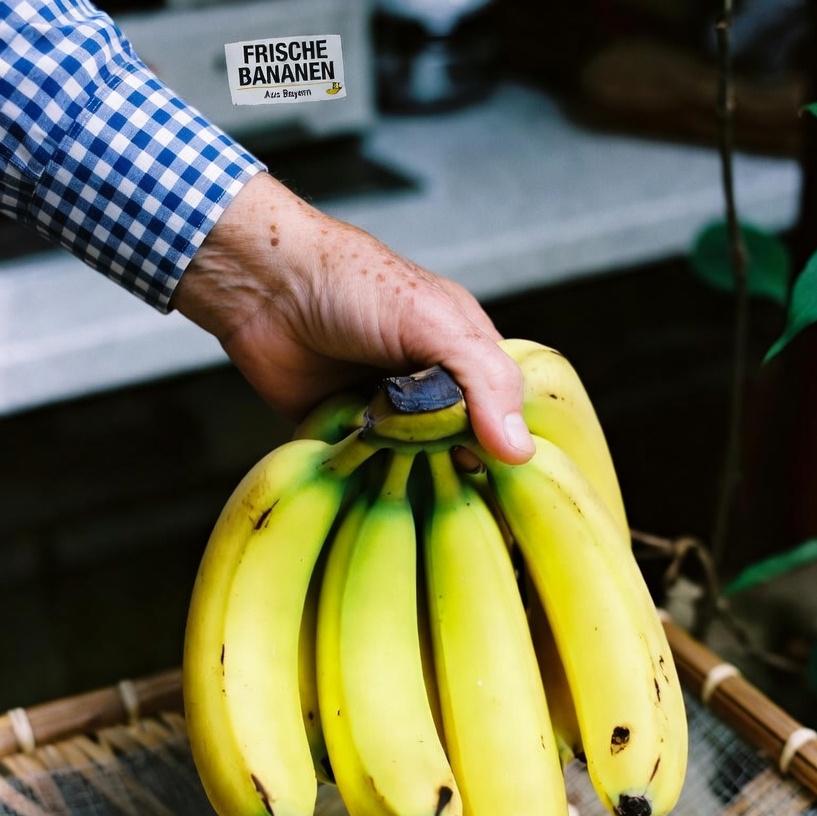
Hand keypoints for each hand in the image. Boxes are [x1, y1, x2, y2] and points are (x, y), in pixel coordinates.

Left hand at [171, 172, 533, 463]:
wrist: (263, 287)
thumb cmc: (354, 286)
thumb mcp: (436, 324)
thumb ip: (483, 381)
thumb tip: (520, 452)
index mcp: (461, 357)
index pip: (501, 417)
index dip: (504, 450)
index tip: (504, 487)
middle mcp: (427, 390)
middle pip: (456, 450)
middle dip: (451, 471)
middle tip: (447, 492)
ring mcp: (383, 416)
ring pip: (410, 469)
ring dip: (407, 482)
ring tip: (406, 494)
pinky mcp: (340, 436)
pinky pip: (361, 475)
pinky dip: (363, 484)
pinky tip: (366, 495)